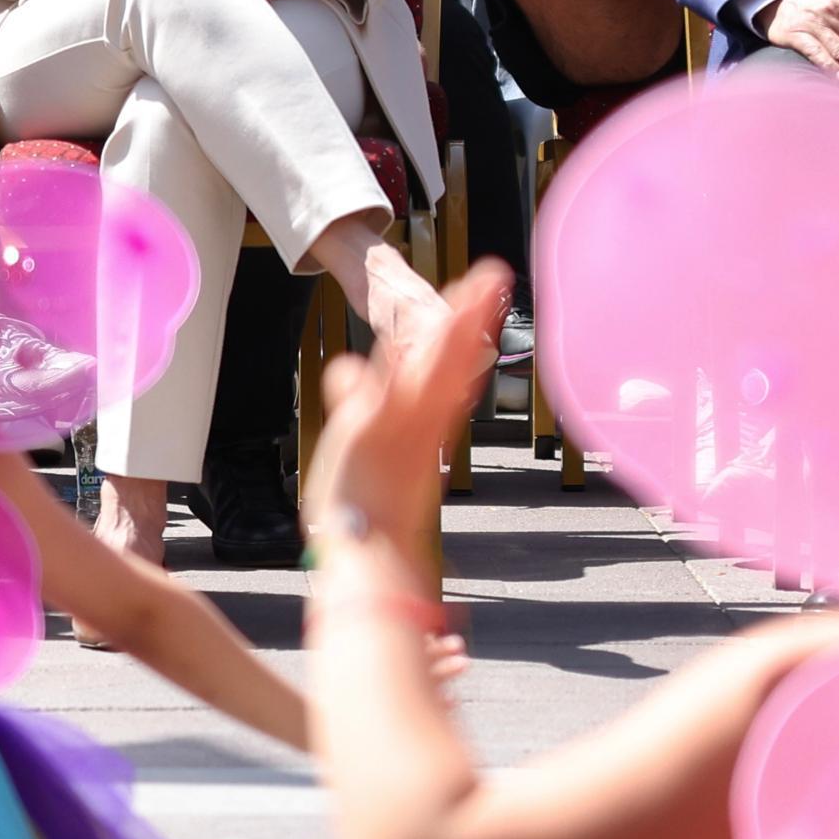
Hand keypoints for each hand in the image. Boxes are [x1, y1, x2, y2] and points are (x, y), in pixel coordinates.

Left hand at [302, 260, 510, 579]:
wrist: (371, 562)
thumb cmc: (364, 513)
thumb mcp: (357, 439)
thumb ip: (354, 397)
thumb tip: (344, 364)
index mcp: (423, 428)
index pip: (448, 369)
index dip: (462, 333)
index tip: (480, 299)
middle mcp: (419, 424)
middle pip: (450, 359)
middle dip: (469, 317)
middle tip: (494, 276)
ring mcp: (399, 426)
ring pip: (433, 366)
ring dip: (456, 326)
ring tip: (480, 287)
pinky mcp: (374, 432)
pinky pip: (397, 386)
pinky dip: (414, 362)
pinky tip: (435, 326)